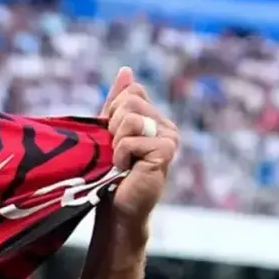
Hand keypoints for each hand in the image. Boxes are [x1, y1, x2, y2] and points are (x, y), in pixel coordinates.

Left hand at [99, 67, 179, 225]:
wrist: (116, 208)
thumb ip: (116, 101)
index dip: (112, 112)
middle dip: (112, 127)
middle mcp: (167, 125)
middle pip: (129, 102)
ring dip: (115, 143)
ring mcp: (170, 137)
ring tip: (121, 161)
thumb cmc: (109, 172)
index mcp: (154, 118)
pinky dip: (120, 155)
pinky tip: (125, 169)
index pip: (131, 92)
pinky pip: (131, 139)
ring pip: (130, 118)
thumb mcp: (108, 131)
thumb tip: (126, 70)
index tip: (112, 137)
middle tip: (116, 151)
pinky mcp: (166, 151)